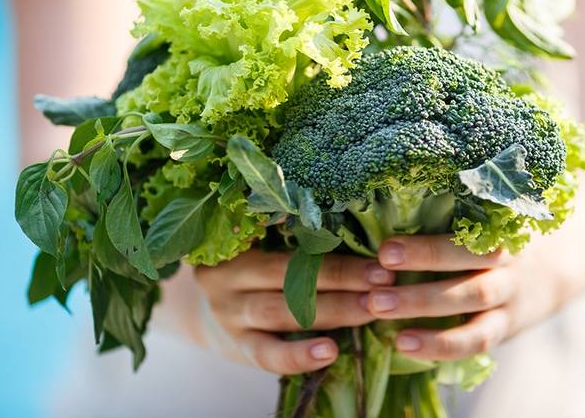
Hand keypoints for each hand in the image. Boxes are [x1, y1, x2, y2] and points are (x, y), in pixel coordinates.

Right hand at [195, 249, 394, 373]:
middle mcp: (229, 275)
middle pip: (289, 274)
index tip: (376, 250)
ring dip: (332, 310)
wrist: (199, 310)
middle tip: (384, 280)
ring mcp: (230, 314)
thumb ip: (293, 238)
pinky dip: (299, 355)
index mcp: (239, 241)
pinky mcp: (237, 348)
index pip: (288, 238)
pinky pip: (267, 354)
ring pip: (283, 310)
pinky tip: (329, 352)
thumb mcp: (259, 245)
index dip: (333, 245)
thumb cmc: (248, 271)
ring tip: (370, 310)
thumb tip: (360, 229)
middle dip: (342, 276)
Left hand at [364, 235, 562, 360]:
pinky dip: (441, 345)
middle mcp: (507, 261)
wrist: (552, 272)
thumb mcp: (485, 221)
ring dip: (423, 305)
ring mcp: (508, 297)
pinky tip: (404, 344)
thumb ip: (448, 217)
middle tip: (376, 275)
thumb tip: (379, 207)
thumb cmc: (494, 240)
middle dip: (421, 267)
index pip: (464, 234)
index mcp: (498, 229)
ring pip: (470, 300)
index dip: (426, 246)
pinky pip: (475, 340)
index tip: (385, 249)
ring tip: (378, 308)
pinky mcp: (503, 328)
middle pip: (467, 262)